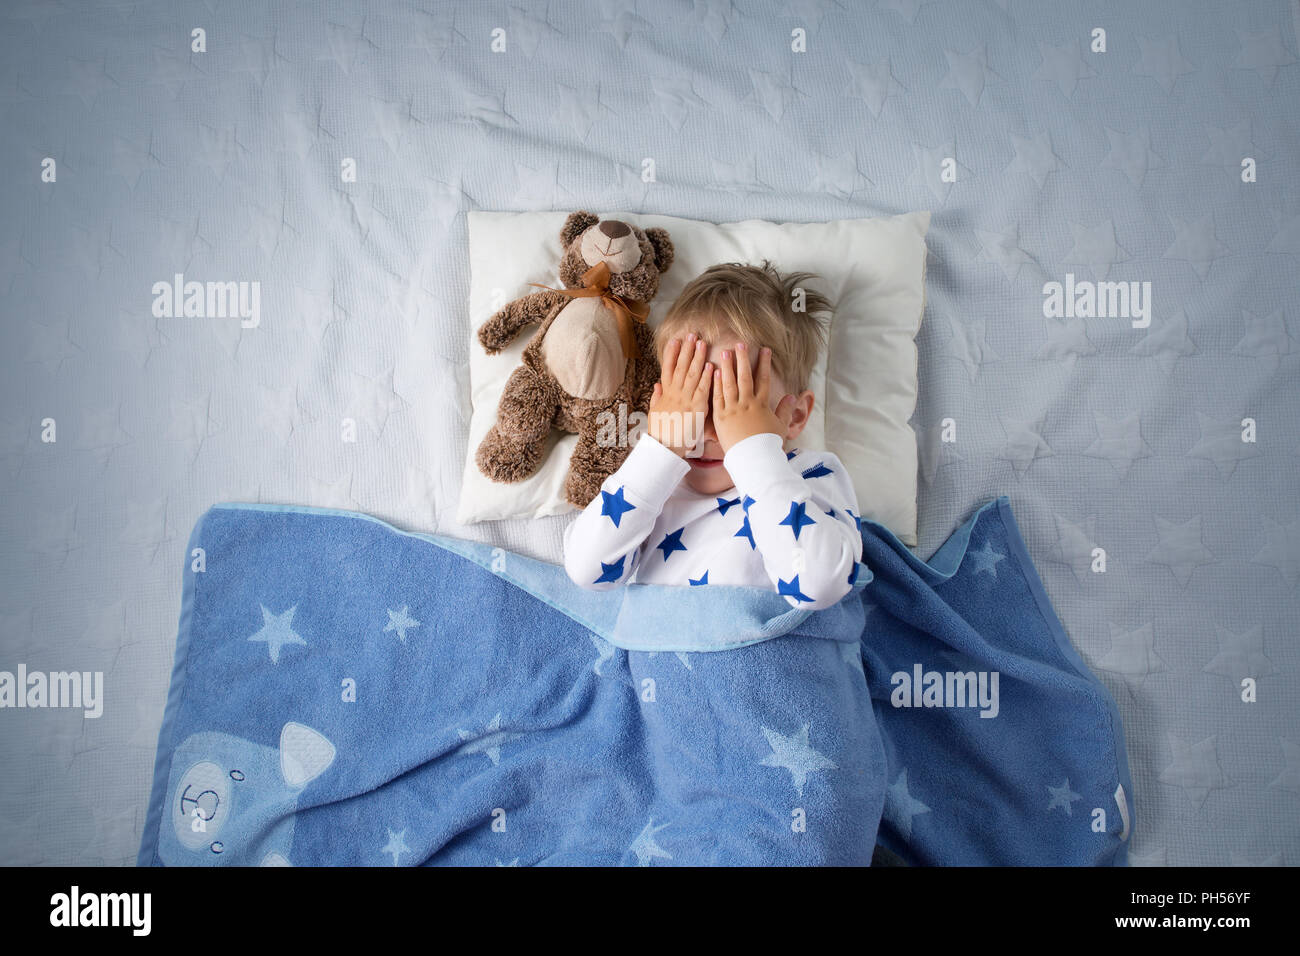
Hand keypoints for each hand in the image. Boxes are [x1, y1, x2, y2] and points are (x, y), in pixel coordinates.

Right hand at [649, 333, 711, 457]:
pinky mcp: (695, 409)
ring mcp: (684, 400)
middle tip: (691, 334)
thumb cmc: (661, 433)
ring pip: (691, 375)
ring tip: (701, 343)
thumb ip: (658, 397)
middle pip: (680, 367)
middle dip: (686, 350)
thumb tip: (657, 384)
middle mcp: (674, 394)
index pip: (667, 368)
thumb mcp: (655, 413)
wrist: (664, 449)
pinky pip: (701, 390)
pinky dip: (706, 378)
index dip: (670, 353)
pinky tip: (710, 365)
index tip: (674, 339)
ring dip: (697, 358)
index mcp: (665, 394)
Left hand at [712, 342, 794, 453]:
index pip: (764, 379)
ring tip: (725, 352)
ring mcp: (733, 410)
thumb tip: (793, 396)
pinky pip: (718, 397)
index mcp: (762, 405)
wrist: (754, 459)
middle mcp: (748, 404)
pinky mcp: (721, 418)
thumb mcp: (781, 427)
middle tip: (741, 344)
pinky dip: (716, 384)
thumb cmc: (768, 446)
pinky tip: (713, 372)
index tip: (765, 350)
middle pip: (746, 377)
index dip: (765, 363)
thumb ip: (785, 410)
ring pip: (730, 384)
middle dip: (743, 359)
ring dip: (728, 367)